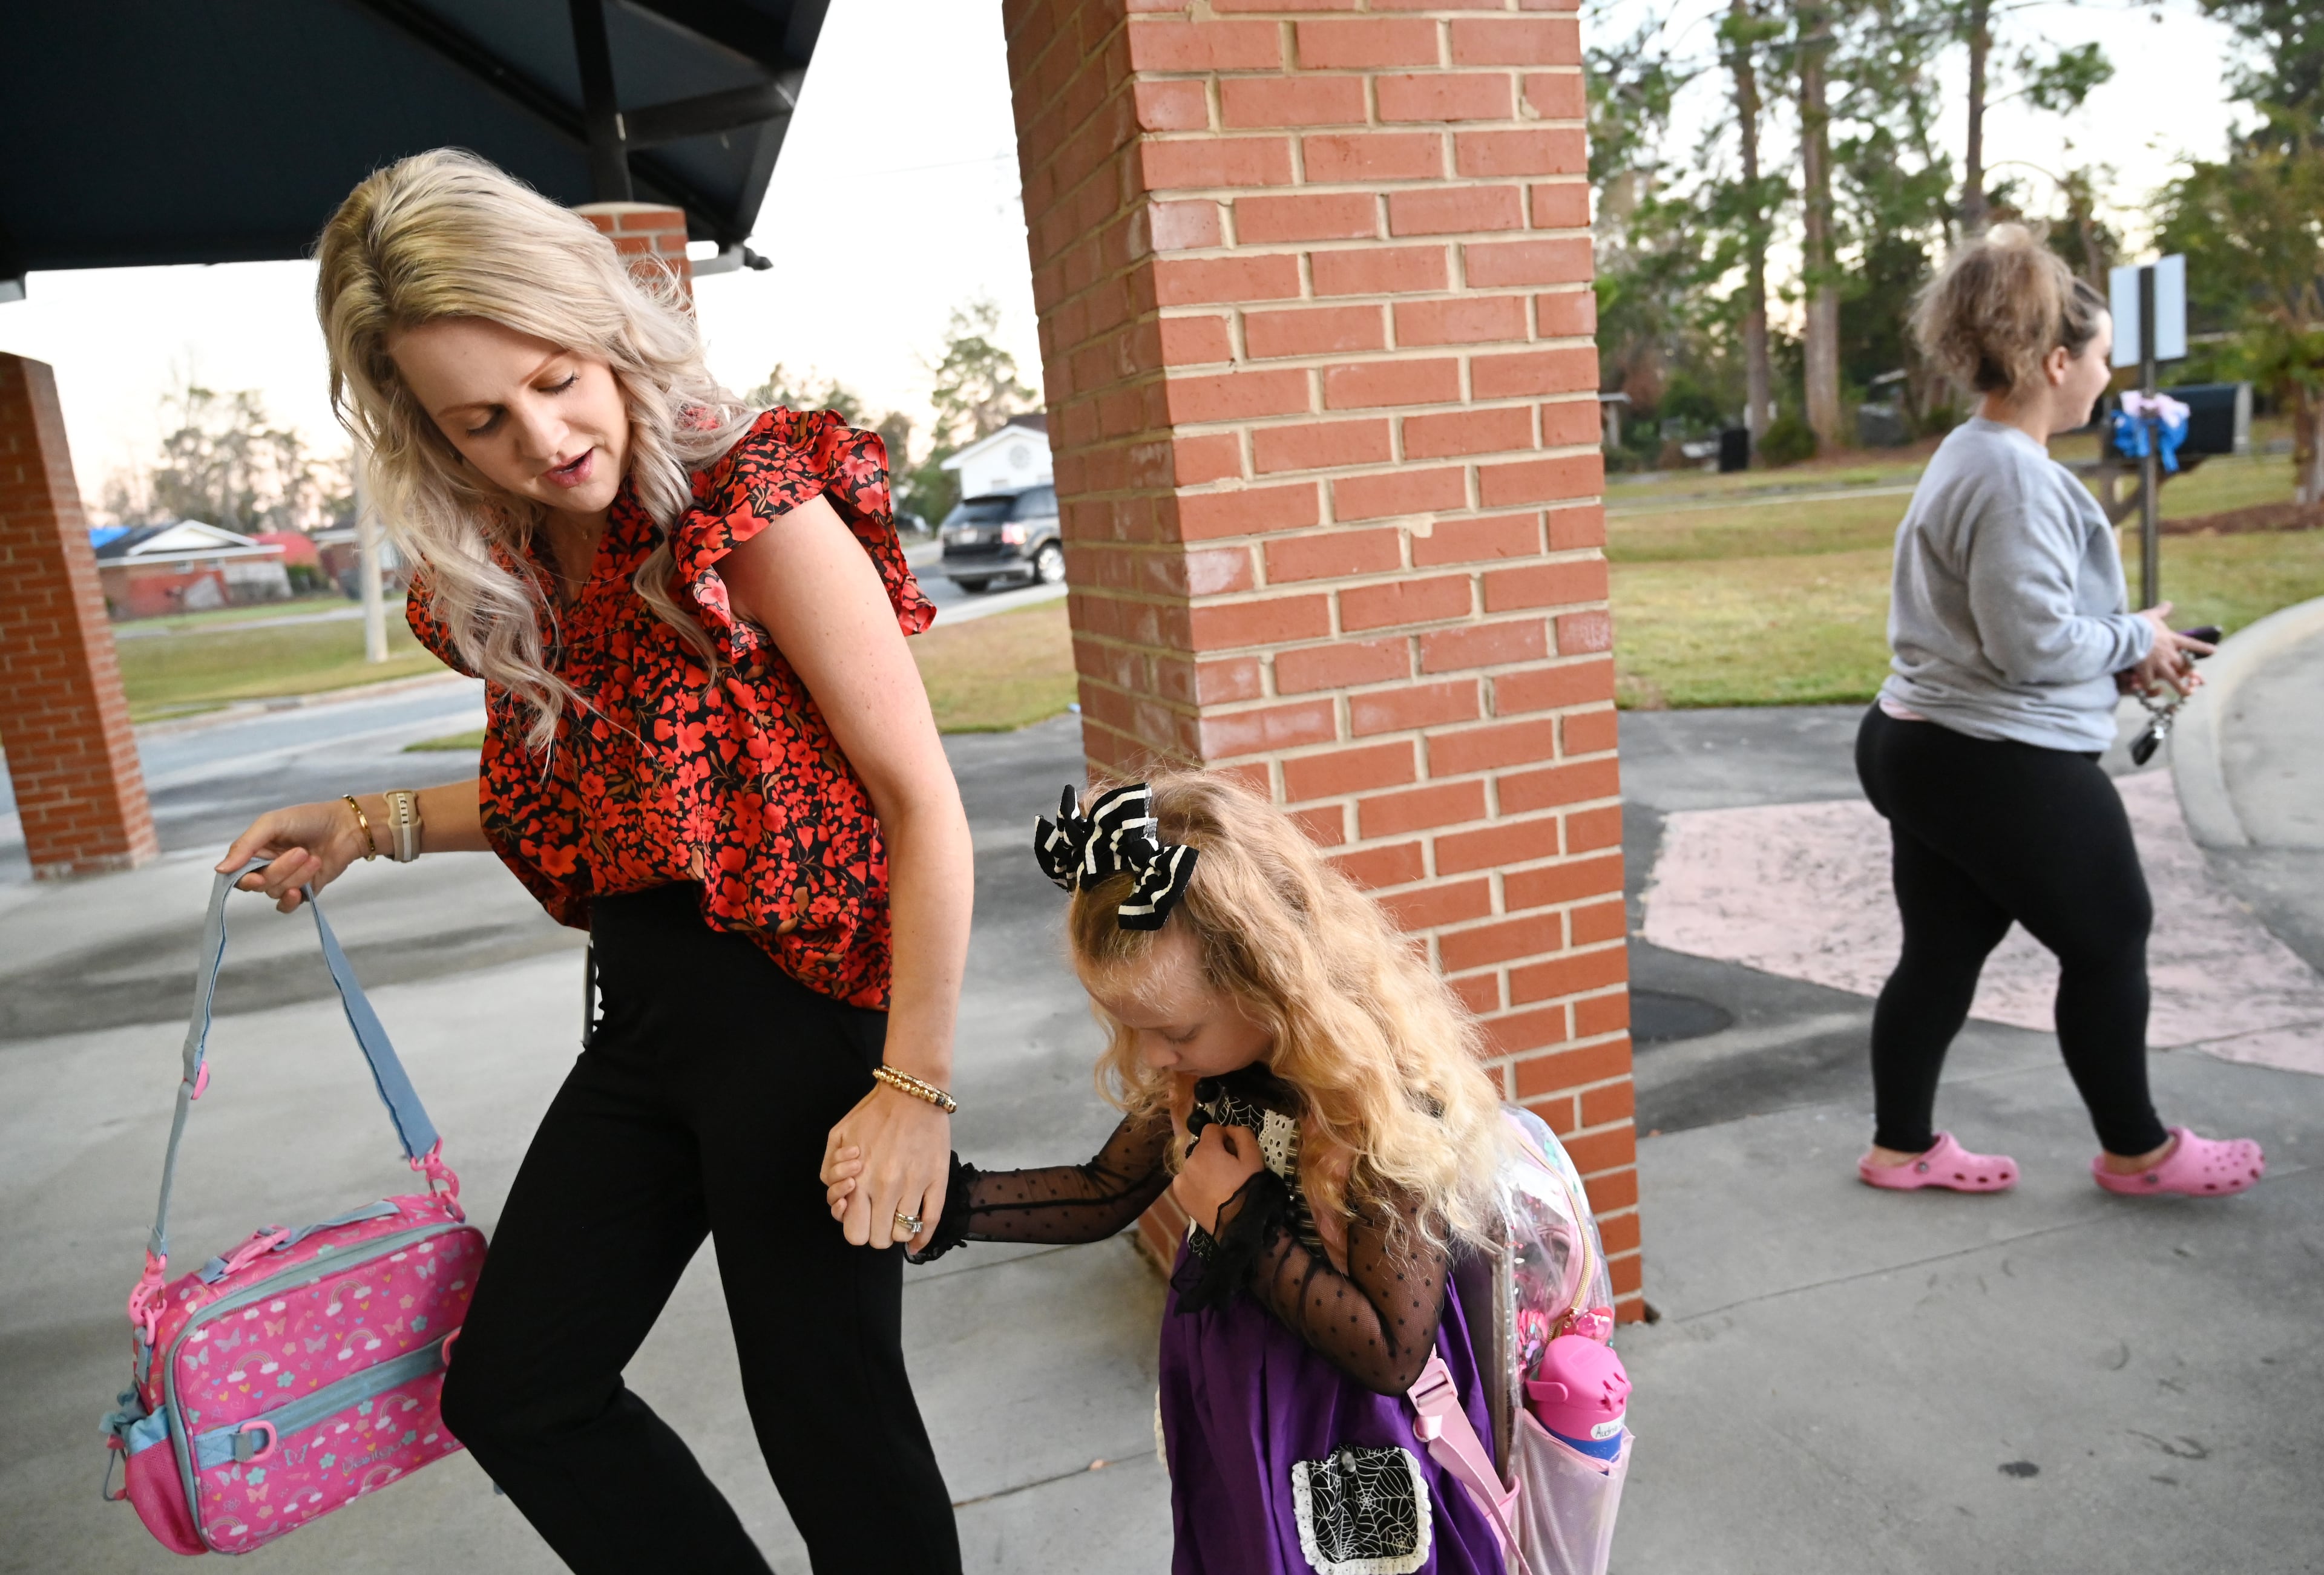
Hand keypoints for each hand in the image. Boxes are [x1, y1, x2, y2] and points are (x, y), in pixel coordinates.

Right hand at [216, 800, 371, 912]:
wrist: (346, 827)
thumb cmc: (308, 819)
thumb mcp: (272, 823)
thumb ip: (245, 845)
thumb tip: (219, 869)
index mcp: (255, 850)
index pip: (237, 873)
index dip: (244, 878)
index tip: (256, 876)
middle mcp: (267, 867)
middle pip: (259, 883)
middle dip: (280, 870)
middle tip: (302, 852)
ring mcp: (285, 880)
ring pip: (275, 892)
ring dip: (296, 876)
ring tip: (313, 858)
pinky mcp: (303, 891)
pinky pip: (287, 905)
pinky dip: (291, 901)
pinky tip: (299, 891)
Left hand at [819, 1084, 949, 1252]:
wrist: (911, 1092)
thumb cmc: (872, 1114)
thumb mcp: (836, 1137)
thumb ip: (828, 1172)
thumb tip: (842, 1205)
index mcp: (858, 1180)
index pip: (855, 1233)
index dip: (858, 1230)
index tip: (863, 1218)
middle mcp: (885, 1188)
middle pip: (879, 1239)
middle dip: (877, 1232)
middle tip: (880, 1217)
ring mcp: (913, 1185)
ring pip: (904, 1233)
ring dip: (899, 1229)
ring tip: (898, 1215)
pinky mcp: (936, 1180)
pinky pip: (931, 1221)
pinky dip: (922, 1238)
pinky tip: (916, 1242)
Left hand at [1172, 1124, 1264, 1234]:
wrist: (1238, 1223)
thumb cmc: (1247, 1188)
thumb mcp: (1254, 1157)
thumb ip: (1242, 1135)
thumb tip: (1229, 1129)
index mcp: (1206, 1149)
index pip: (1211, 1129)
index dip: (1224, 1136)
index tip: (1233, 1151)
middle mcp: (1189, 1161)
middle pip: (1203, 1148)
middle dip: (1214, 1153)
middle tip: (1229, 1171)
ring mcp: (1181, 1178)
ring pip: (1194, 1164)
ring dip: (1204, 1168)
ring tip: (1219, 1185)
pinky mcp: (1179, 1194)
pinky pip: (1187, 1180)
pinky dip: (1195, 1182)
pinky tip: (1208, 1193)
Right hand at [2127, 603, 2213, 699]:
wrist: (2127, 634)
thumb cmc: (2139, 624)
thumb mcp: (2152, 615)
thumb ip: (2161, 611)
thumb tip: (2168, 603)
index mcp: (2172, 640)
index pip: (2191, 644)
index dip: (2203, 648)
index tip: (2214, 651)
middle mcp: (2169, 653)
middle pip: (2185, 666)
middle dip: (2192, 674)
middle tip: (2198, 681)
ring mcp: (2158, 664)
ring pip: (2173, 679)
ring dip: (2181, 688)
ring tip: (2187, 694)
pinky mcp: (2146, 671)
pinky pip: (2150, 683)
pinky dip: (2151, 688)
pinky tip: (2153, 691)